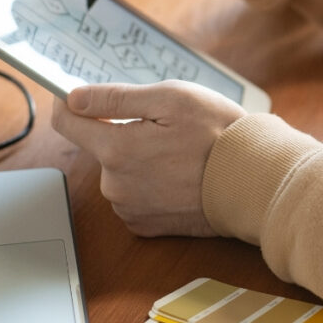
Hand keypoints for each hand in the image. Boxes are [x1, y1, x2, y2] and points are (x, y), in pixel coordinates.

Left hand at [51, 80, 246, 237]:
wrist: (254, 181)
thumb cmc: (218, 134)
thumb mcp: (171, 98)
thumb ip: (116, 98)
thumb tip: (73, 98)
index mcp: (116, 149)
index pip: (68, 122)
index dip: (71, 103)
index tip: (78, 95)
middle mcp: (114, 184)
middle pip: (102, 148)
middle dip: (126, 133)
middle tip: (168, 127)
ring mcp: (130, 209)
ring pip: (121, 173)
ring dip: (141, 160)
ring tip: (182, 154)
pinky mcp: (148, 227)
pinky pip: (136, 197)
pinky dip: (152, 185)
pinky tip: (180, 178)